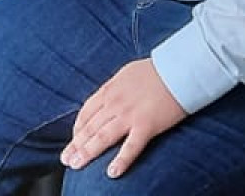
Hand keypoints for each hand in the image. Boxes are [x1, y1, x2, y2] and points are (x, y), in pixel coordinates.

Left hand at [61, 59, 187, 179]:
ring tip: (76, 165)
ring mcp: (129, 115)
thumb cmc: (156, 71)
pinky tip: (111, 173)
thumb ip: (115, 88)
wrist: (178, 70)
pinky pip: (131, 147)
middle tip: (66, 159)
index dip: (77, 129)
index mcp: (109, 90)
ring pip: (102, 137)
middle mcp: (114, 103)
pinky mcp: (146, 126)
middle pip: (90, 127)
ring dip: (87, 153)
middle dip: (76, 145)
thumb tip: (108, 97)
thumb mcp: (126, 74)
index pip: (86, 112)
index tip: (74, 140)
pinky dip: (120, 161)